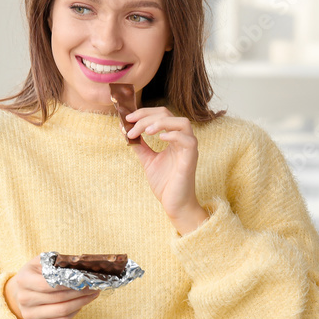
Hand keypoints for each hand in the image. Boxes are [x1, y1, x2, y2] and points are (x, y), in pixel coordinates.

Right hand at [4, 257, 99, 318]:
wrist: (20, 291)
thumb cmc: (36, 273)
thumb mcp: (42, 261)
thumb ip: (58, 261)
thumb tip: (80, 264)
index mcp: (24, 280)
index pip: (50, 284)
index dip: (70, 283)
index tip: (87, 280)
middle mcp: (24, 299)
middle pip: (59, 298)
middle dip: (80, 293)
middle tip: (95, 287)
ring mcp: (28, 315)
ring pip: (62, 311)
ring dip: (81, 303)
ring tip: (92, 295)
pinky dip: (74, 313)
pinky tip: (81, 304)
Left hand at [125, 106, 208, 234]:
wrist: (175, 204)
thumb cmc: (165, 184)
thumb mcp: (148, 161)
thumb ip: (141, 146)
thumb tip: (127, 132)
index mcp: (174, 138)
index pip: (161, 115)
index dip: (144, 113)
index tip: (127, 119)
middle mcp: (183, 140)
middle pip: (168, 114)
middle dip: (147, 115)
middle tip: (131, 123)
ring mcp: (189, 149)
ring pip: (182, 122)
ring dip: (161, 122)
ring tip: (146, 131)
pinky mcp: (191, 159)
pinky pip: (188, 140)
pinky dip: (173, 135)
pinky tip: (159, 139)